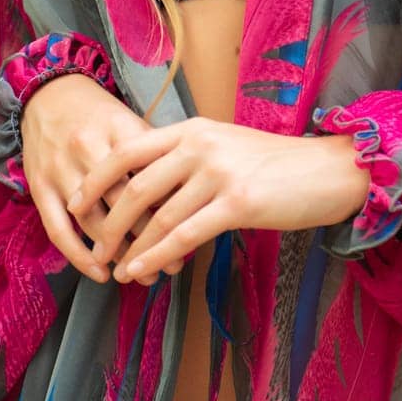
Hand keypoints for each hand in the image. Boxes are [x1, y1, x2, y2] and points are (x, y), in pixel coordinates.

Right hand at [21, 75, 186, 287]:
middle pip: (123, 202)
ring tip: (141, 273)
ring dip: (118, 252)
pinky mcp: (39, 186)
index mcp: (119, 130)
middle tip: (171, 266)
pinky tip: (98, 273)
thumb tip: (190, 194)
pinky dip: (77, 255)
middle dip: (148, 238)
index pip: (150, 176)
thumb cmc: (100, 116)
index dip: (171, 207)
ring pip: (92, 220)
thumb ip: (155, 155)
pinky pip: (57, 228)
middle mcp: (88, 148)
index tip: (190, 233)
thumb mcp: (130, 122)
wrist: (49, 95)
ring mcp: (60, 169)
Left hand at [67, 118, 370, 282]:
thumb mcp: (226, 147)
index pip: (128, 150)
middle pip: (136, 186)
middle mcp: (199, 145)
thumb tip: (149, 189)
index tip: (75, 201)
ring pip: (158, 216)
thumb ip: (188, 159)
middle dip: (109, 222)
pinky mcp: (237, 202)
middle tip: (95, 247)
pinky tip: (143, 271)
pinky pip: (185, 234)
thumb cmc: (276, 165)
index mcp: (192, 129)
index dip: (97, 178)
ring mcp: (218, 172)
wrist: (326, 170)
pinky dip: (158, 255)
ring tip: (118, 269)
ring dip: (133, 248)